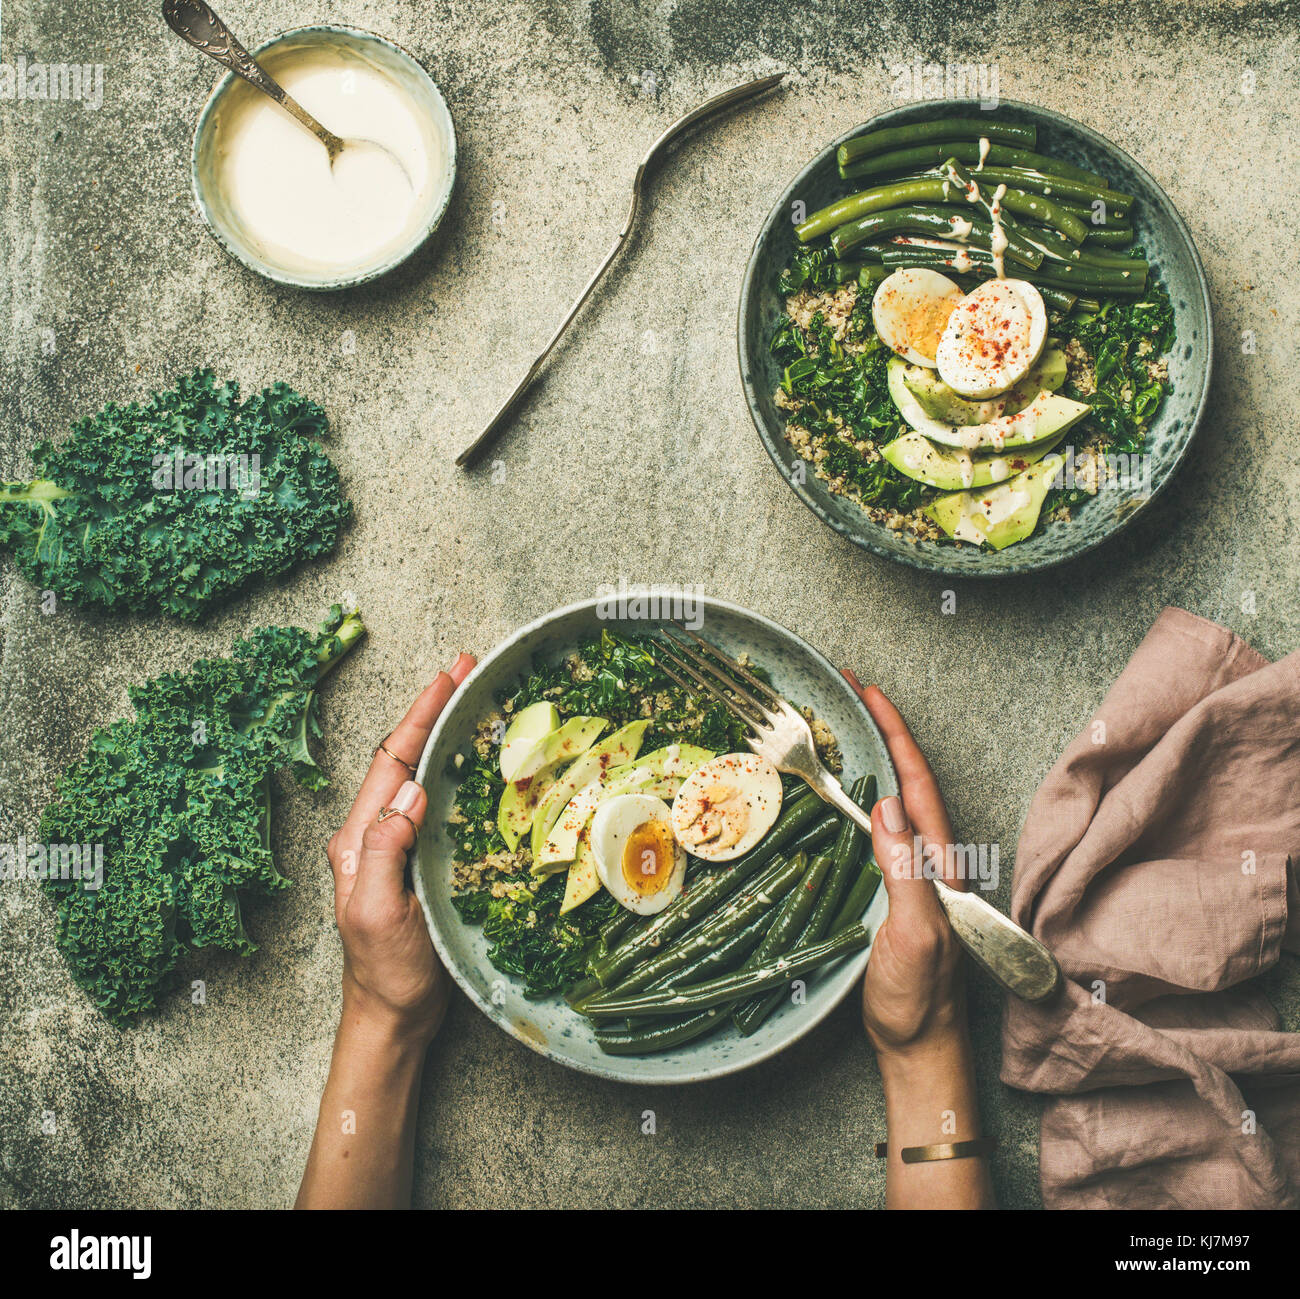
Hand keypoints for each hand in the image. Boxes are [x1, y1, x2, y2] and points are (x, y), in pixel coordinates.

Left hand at [325, 653, 475, 1045]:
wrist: (392, 1019)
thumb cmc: (385, 975)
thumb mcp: (377, 913)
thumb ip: (383, 851)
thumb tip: (409, 790)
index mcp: (358, 839)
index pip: (390, 761)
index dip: (419, 715)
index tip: (449, 676)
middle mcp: (372, 835)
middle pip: (402, 757)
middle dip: (432, 709)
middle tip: (467, 670)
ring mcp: (394, 848)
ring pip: (419, 775)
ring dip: (444, 734)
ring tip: (473, 701)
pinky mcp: (417, 863)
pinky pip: (436, 804)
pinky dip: (455, 772)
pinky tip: (477, 764)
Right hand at [842, 672, 964, 1058]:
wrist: (920, 1050)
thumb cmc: (919, 1000)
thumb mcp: (914, 935)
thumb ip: (906, 873)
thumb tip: (886, 807)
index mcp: (942, 864)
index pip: (918, 784)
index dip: (896, 734)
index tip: (870, 692)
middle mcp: (933, 862)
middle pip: (910, 781)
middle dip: (885, 731)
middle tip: (851, 693)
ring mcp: (915, 878)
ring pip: (896, 803)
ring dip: (876, 758)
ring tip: (847, 726)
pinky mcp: (895, 893)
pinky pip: (880, 831)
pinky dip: (863, 797)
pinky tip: (846, 794)